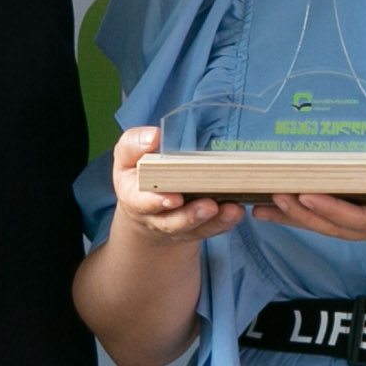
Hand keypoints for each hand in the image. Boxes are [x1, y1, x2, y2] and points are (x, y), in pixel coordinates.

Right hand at [108, 126, 241, 243]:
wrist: (146, 209)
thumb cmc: (138, 175)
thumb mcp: (127, 158)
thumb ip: (133, 145)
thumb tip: (154, 135)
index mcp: (135, 199)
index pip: (143, 204)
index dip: (158, 202)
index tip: (175, 198)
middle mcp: (156, 218)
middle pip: (174, 222)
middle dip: (192, 215)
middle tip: (210, 206)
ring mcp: (179, 226)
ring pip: (197, 229)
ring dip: (216, 221)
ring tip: (232, 209)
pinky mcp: (198, 229)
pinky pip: (212, 229)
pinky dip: (226, 222)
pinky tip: (238, 211)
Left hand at [253, 189, 365, 259]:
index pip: (363, 219)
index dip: (335, 210)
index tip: (308, 195)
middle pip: (336, 227)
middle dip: (303, 213)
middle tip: (272, 195)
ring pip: (328, 228)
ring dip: (295, 218)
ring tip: (260, 207)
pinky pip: (331, 223)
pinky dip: (303, 216)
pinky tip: (277, 209)